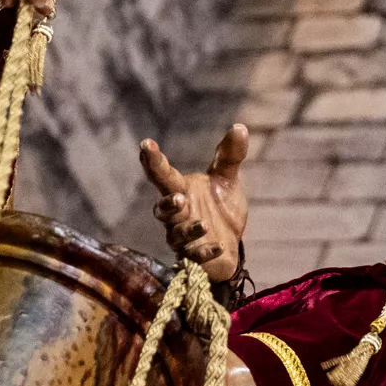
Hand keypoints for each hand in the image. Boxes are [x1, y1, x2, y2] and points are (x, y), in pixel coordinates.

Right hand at [140, 124, 249, 282]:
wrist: (232, 243)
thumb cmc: (221, 208)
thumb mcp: (227, 180)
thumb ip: (229, 156)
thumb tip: (240, 127)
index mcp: (181, 190)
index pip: (162, 174)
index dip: (152, 160)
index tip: (146, 144)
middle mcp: (177, 214)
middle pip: (161, 209)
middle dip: (167, 204)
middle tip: (179, 198)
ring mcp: (182, 237)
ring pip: (175, 235)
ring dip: (188, 230)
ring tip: (204, 224)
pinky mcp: (194, 258)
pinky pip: (194, 256)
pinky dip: (204, 252)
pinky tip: (218, 246)